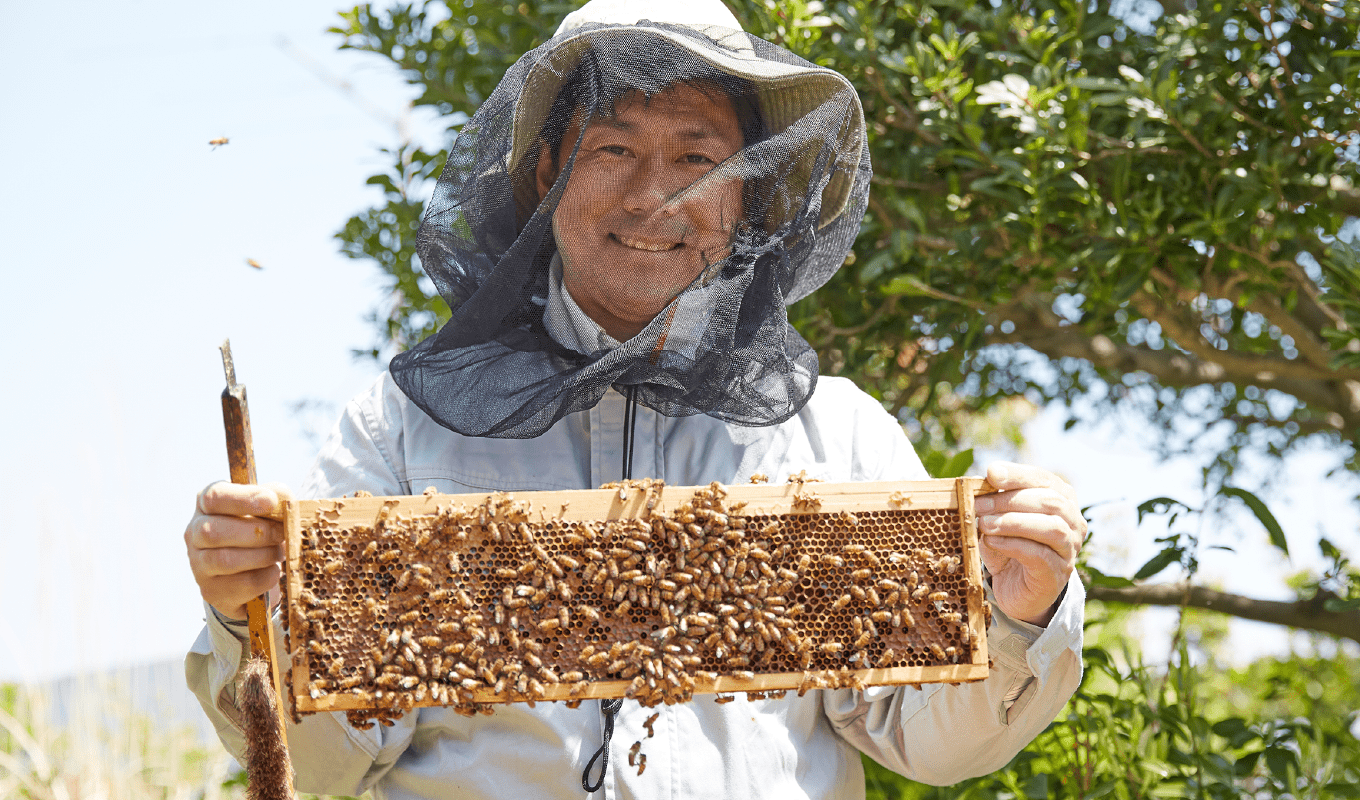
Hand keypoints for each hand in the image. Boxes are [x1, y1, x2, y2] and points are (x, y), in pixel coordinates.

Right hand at [184, 481, 288, 620]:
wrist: (251, 569)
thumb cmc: (259, 527)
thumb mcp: (267, 506)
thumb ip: (276, 496)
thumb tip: (281, 500)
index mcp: (206, 504)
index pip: (213, 497)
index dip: (243, 499)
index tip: (270, 502)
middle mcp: (195, 532)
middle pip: (213, 532)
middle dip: (257, 532)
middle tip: (280, 534)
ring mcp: (198, 564)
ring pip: (225, 560)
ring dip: (262, 555)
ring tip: (278, 553)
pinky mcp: (212, 590)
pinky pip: (242, 584)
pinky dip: (266, 576)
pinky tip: (272, 570)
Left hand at [973, 462, 1084, 626]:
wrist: (1016, 590)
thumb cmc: (1008, 547)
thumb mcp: (998, 519)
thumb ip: (994, 502)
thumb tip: (979, 482)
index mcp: (1061, 499)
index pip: (1044, 479)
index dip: (1018, 474)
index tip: (991, 472)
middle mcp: (1073, 522)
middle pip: (1050, 501)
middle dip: (1010, 499)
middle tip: (979, 504)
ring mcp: (1069, 549)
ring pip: (1051, 528)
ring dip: (1013, 522)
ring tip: (984, 524)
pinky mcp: (1058, 573)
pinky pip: (1040, 555)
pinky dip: (1012, 545)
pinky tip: (991, 542)